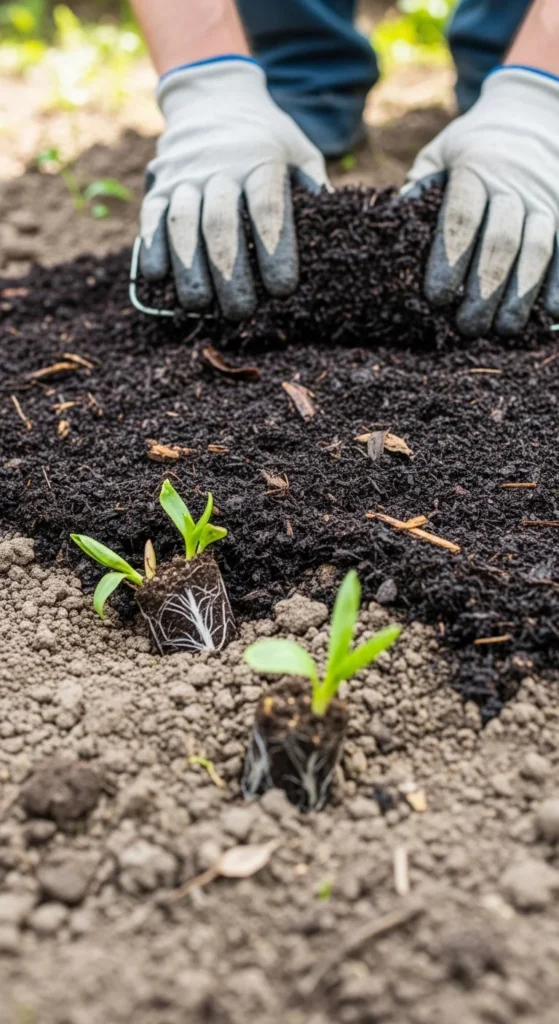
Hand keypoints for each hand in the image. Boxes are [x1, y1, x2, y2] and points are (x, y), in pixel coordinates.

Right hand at [140, 57, 328, 319]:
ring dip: (189, 268)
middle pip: (221, 224)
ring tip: (199, 305)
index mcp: (261, 160)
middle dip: (230, 273)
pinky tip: (158, 278)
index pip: (268, 209)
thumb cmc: (267, 138)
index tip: (282, 290)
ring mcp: (185, 176)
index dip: (275, 251)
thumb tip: (340, 228)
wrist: (212, 97)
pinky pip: (151, 218)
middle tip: (240, 311)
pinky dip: (152, 248)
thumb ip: (314, 188)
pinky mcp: (159, 184)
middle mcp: (220, 167)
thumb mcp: (298, 150)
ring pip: (182, 225)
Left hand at [404, 68, 558, 335]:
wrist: (531, 115)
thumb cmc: (470, 149)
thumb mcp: (438, 156)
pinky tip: (551, 313)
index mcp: (474, 168)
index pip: (461, 217)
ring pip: (537, 248)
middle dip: (483, 288)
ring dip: (521, 294)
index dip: (448, 260)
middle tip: (466, 326)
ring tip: (503, 329)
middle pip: (500, 240)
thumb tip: (388, 230)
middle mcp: (514, 183)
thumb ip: (418, 192)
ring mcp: (546, 197)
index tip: (436, 298)